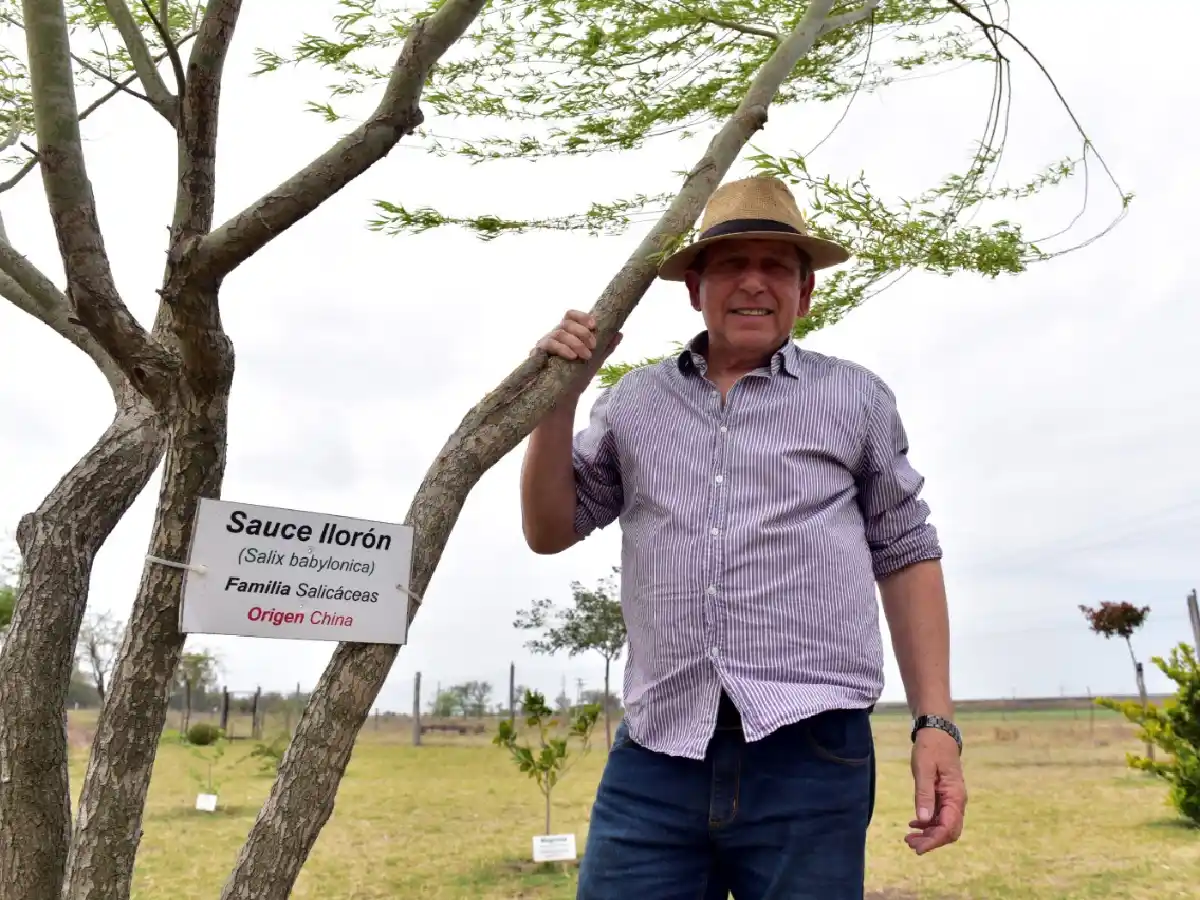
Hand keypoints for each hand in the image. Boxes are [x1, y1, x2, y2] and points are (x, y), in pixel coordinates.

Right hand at [534, 309, 622, 389]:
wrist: (563, 396)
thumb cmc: (577, 374)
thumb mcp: (594, 360)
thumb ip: (605, 347)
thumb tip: (619, 334)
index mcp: (567, 332)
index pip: (571, 315)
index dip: (582, 316)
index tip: (594, 325)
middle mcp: (555, 334)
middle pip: (566, 322)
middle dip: (582, 332)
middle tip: (594, 346)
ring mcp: (546, 342)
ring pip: (559, 333)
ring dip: (575, 342)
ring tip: (586, 355)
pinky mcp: (538, 353)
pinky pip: (550, 345)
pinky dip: (563, 349)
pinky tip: (573, 356)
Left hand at [905, 727, 966, 854]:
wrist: (937, 733)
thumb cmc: (931, 748)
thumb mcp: (924, 769)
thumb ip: (924, 794)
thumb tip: (924, 820)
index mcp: (955, 796)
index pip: (948, 827)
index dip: (934, 841)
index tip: (918, 848)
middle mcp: (957, 801)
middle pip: (948, 831)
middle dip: (931, 841)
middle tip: (910, 844)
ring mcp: (951, 799)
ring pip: (943, 825)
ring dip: (928, 834)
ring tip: (909, 838)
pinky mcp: (944, 796)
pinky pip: (939, 816)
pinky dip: (927, 824)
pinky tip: (913, 825)